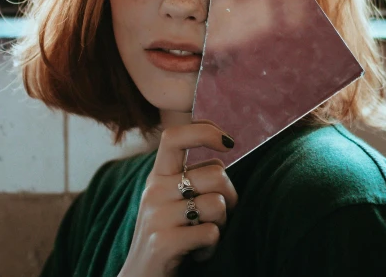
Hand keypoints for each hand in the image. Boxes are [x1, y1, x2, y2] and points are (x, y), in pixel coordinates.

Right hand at [118, 122, 237, 276]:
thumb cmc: (170, 235)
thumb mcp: (172, 199)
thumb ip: (192, 175)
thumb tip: (226, 146)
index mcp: (158, 175)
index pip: (175, 136)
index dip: (204, 131)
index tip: (228, 142)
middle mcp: (154, 190)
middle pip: (217, 174)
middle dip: (231, 197)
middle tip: (218, 217)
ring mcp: (157, 215)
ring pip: (218, 204)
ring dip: (221, 225)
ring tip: (203, 236)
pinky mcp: (163, 241)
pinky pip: (211, 233)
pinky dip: (212, 247)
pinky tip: (197, 253)